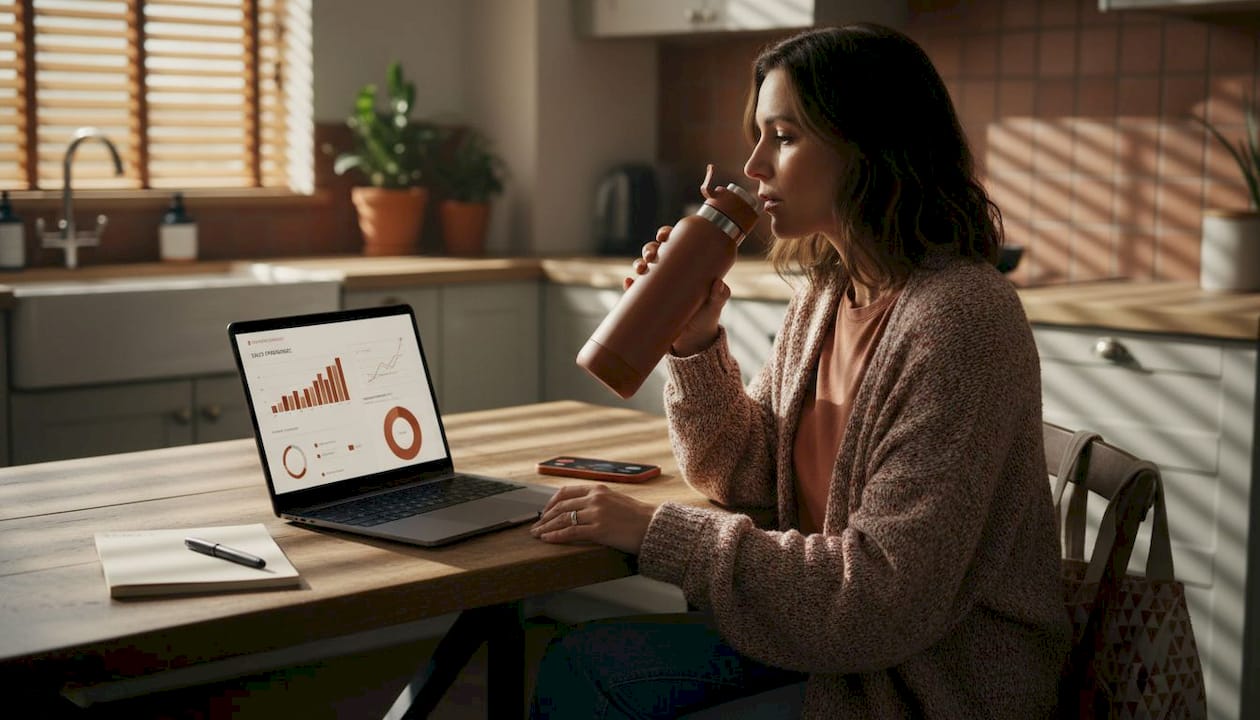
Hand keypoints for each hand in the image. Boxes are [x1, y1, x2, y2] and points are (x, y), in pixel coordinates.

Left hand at [530, 484, 655, 554]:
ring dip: (546, 527)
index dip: (550, 502)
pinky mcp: (599, 530)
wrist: (654, 526)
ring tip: (537, 534)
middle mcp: (595, 498)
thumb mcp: (616, 500)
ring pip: (562, 519)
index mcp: (598, 489)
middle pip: (561, 506)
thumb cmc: (638, 516)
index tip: (544, 512)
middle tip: (536, 526)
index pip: (566, 491)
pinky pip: (570, 532)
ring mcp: (596, 514)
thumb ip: (598, 501)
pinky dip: (556, 536)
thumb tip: (582, 509)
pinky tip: (548, 539)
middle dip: (544, 517)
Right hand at [623, 225, 729, 356]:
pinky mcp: (647, 301)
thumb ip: (720, 295)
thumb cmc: (707, 316)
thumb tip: (718, 283)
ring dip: (638, 264)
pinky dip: (630, 285)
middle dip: (649, 249)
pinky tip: (628, 283)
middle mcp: (669, 272)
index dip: (666, 234)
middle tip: (652, 255)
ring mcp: (657, 286)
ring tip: (641, 269)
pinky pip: (635, 290)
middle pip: (655, 252)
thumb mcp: (715, 304)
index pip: (675, 243)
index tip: (663, 235)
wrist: (694, 340)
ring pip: (643, 267)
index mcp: (686, 264)